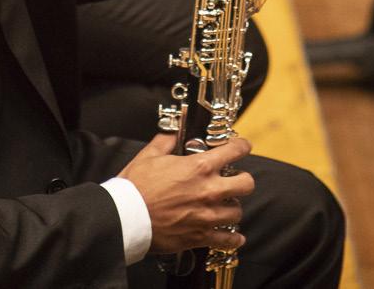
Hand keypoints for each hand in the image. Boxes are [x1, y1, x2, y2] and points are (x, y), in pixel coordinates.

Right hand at [119, 134, 253, 253]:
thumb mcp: (150, 155)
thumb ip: (166, 140)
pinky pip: (228, 241)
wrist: (127, 217)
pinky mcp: (200, 237)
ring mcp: (207, 216)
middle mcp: (209, 191)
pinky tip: (233, 236)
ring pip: (237, 212)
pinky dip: (233, 239)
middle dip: (243, 179)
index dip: (242, 146)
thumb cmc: (136, 186)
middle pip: (246, 184)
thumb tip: (174, 131)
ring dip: (232, 207)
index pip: (234, 151)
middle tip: (234, 179)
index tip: (242, 147)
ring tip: (224, 206)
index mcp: (199, 167)